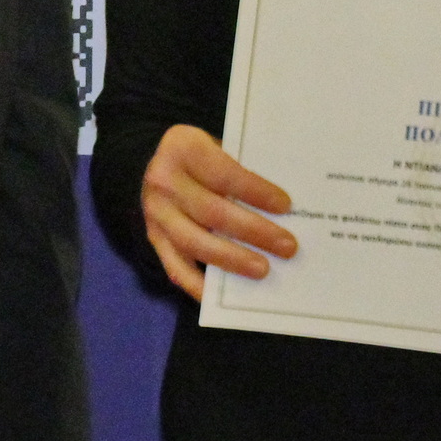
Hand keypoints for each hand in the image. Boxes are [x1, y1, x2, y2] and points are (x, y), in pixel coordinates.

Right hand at [140, 124, 295, 302]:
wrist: (153, 165)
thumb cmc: (200, 158)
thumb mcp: (215, 147)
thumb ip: (240, 168)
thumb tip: (282, 208)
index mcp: (183, 148)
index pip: (224, 174)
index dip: (255, 191)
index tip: (285, 206)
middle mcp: (164, 181)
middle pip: (212, 211)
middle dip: (253, 231)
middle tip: (287, 245)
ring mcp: (156, 214)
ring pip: (195, 243)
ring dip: (232, 259)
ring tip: (263, 269)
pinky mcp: (154, 240)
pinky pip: (176, 268)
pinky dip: (199, 285)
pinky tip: (225, 294)